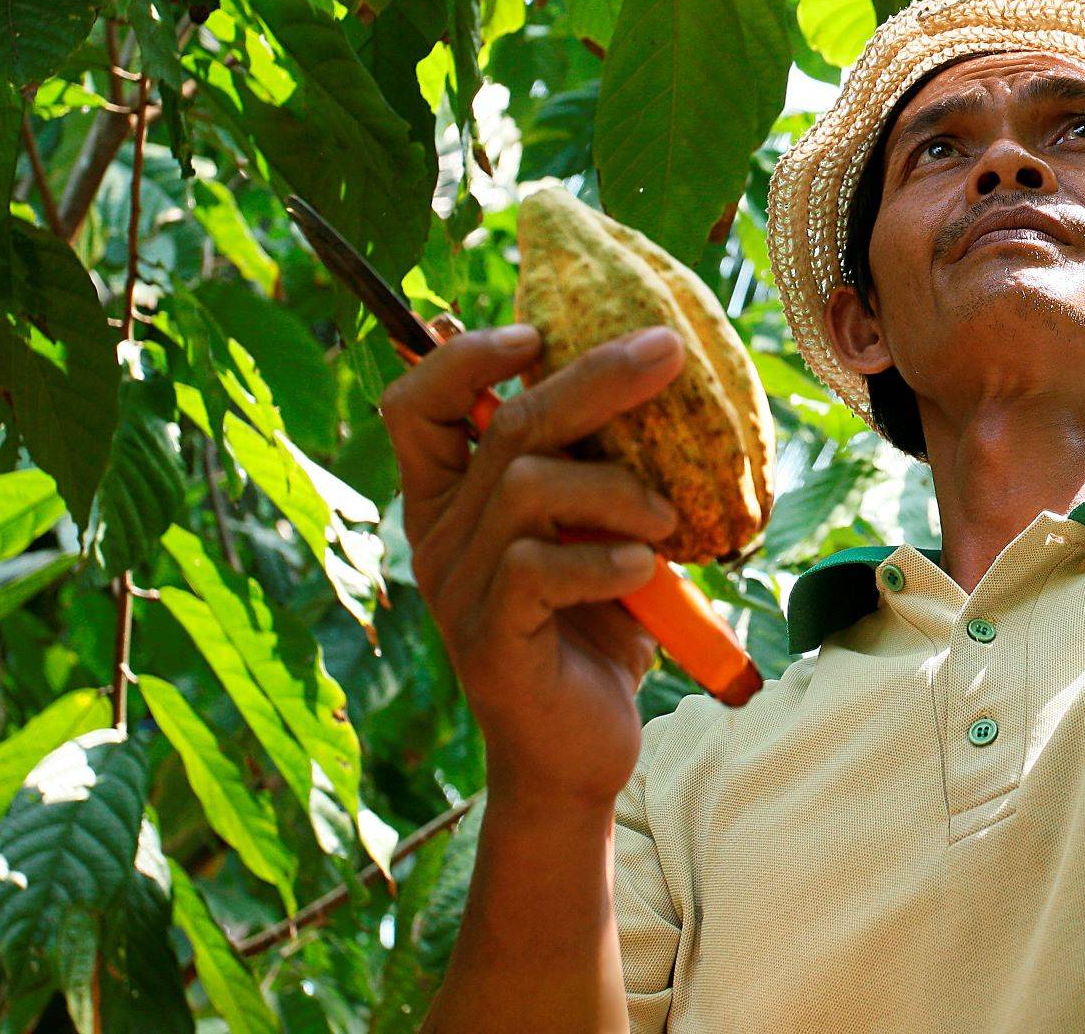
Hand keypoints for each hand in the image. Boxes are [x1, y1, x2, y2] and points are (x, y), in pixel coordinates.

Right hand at [381, 324, 686, 811]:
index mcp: (452, 497)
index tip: (535, 331)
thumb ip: (598, 464)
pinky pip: (538, 568)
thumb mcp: (597, 530)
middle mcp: (440, 535)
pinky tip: (647, 570)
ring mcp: (458, 589)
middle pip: (503, 423)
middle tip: (667, 353)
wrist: (580, 752)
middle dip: (592, 378)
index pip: (418, 404)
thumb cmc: (596, 626)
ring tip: (665, 519)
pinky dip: (604, 558)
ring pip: (525, 487)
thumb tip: (656, 369)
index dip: (464, 355)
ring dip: (615, 488)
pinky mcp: (490, 640)